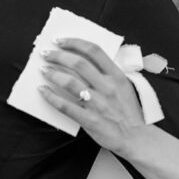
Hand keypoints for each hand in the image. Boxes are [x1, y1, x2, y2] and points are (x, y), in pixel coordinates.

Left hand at [39, 39, 144, 154]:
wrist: (135, 137)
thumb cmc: (129, 112)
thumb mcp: (124, 86)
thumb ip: (107, 73)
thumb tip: (84, 62)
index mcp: (116, 76)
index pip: (94, 51)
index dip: (74, 43)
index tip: (61, 41)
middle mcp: (107, 87)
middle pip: (78, 63)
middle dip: (58, 55)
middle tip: (46, 53)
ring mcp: (98, 103)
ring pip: (70, 82)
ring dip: (53, 73)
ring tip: (44, 70)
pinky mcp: (89, 119)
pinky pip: (65, 106)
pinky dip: (51, 97)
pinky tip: (43, 91)